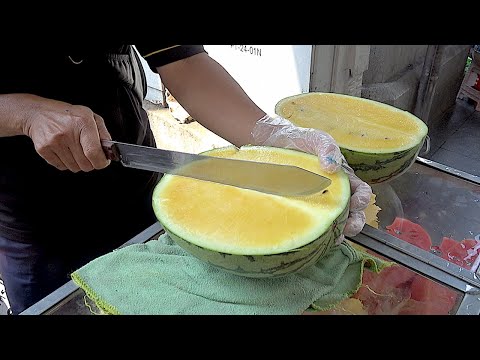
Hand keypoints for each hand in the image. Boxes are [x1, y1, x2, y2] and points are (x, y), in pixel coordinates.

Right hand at [22, 95, 111, 171]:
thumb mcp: (90, 116)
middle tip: (87, 153)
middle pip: (86, 164)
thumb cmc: (67, 115)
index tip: (103, 161)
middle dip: (90, 162)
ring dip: (78, 163)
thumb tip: (109, 151)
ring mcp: (54, 142)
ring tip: (74, 149)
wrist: (37, 113)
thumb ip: (103, 134)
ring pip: (74, 168)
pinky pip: (62, 167)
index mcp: (83, 122)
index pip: (94, 153)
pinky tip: (64, 150)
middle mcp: (68, 132)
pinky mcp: (43, 149)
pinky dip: (66, 163)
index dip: (101, 162)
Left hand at [251, 115, 372, 243]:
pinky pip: (312, 222)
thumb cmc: (301, 140)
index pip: (361, 191)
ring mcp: (319, 202)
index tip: (357, 203)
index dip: (362, 199)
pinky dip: (316, 231)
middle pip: (353, 213)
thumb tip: (332, 166)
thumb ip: (327, 148)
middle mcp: (335, 193)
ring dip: (337, 231)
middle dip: (355, 222)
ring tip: (333, 237)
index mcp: (343, 178)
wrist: (275, 144)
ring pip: (335, 222)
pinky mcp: (303, 208)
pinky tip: (312, 235)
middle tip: (348, 227)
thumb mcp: (317, 138)